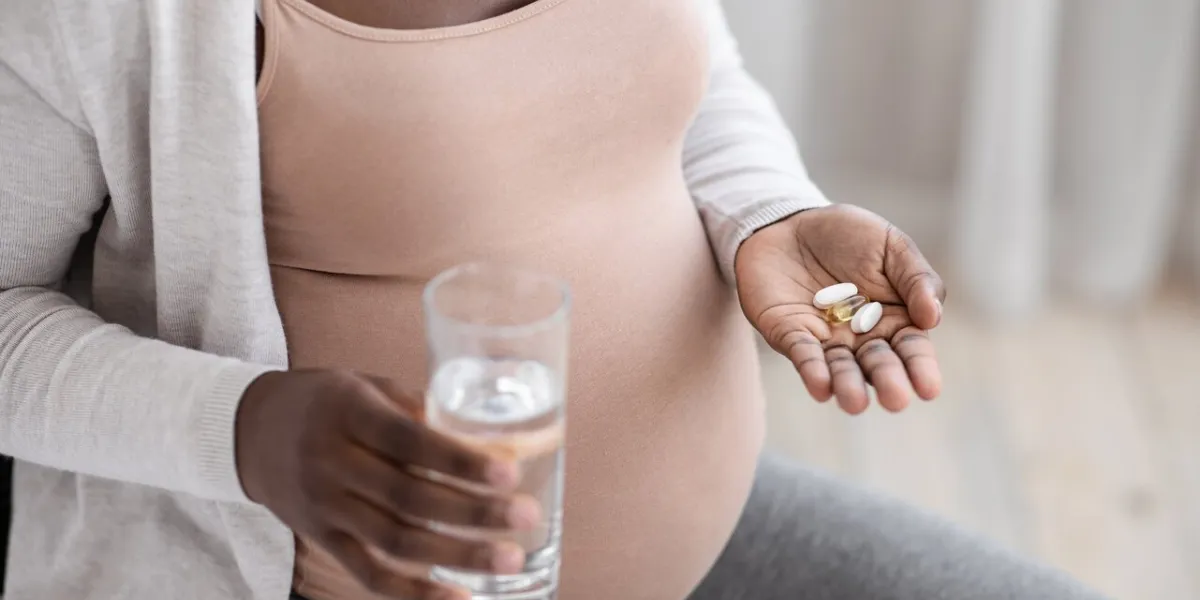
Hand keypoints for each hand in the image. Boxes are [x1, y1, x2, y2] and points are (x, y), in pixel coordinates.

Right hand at [235, 370, 540, 599]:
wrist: (249, 430)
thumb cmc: (326, 401)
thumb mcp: (365, 385)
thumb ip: (418, 408)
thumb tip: (485, 434)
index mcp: (348, 413)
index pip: (410, 442)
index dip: (460, 460)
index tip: (509, 472)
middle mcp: (331, 463)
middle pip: (409, 497)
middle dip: (474, 512)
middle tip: (526, 517)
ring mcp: (324, 507)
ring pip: (396, 540)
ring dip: (458, 555)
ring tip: (509, 559)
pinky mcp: (321, 539)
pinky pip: (369, 573)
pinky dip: (414, 591)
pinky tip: (459, 597)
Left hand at [735, 204, 945, 413]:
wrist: (790, 222)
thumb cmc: (848, 235)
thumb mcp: (891, 245)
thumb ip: (916, 278)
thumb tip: (932, 318)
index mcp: (895, 319)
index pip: (911, 349)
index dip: (920, 368)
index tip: (929, 389)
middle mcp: (861, 337)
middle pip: (877, 364)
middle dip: (886, 380)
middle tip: (895, 399)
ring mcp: (825, 339)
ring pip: (840, 368)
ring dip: (847, 385)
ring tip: (855, 403)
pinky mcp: (790, 334)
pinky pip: (803, 354)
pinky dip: (812, 370)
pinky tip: (820, 386)